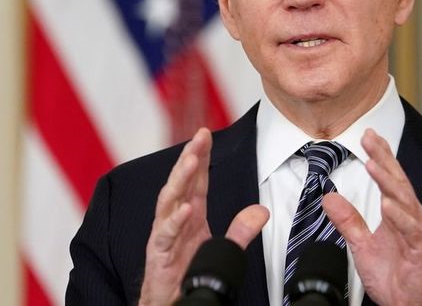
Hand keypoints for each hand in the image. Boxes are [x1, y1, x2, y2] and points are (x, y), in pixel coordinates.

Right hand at [139, 128, 268, 305]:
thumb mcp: (222, 249)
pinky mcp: (160, 254)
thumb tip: (262, 211)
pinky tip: (186, 208)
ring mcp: (165, 235)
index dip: (201, 156)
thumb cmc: (189, 273)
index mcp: (190, 214)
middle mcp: (175, 219)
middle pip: (182, 182)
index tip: (206, 133)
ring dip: (180, 179)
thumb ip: (241, 231)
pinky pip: (166, 235)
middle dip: (190, 157)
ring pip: (169, 201)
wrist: (169, 302)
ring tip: (191, 160)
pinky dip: (175, 221)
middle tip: (200, 136)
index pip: (197, 179)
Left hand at [323, 129, 421, 305]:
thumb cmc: (392, 273)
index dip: (379, 156)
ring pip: (404, 201)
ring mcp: (416, 232)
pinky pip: (411, 230)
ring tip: (373, 164)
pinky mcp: (420, 249)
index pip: (388, 178)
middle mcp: (409, 217)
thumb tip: (329, 198)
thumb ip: (348, 220)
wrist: (407, 303)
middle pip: (396, 181)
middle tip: (370, 138)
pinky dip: (400, 216)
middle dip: (383, 158)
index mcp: (397, 212)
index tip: (368, 135)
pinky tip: (388, 204)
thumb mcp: (361, 244)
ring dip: (388, 181)